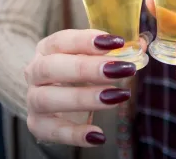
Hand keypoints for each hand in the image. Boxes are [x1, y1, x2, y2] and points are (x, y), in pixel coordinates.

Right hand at [25, 29, 147, 146]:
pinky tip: (98, 135)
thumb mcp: (89, 57)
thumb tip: (142, 45)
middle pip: (52, 67)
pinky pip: (52, 131)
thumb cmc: (75, 71)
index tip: (117, 42)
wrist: (51, 98)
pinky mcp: (37, 125)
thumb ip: (113, 51)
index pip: (62, 40)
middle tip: (120, 70)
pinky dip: (75, 134)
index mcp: (47, 49)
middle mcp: (35, 72)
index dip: (87, 40)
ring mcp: (33, 99)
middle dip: (87, 68)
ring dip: (84, 98)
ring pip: (49, 98)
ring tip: (117, 96)